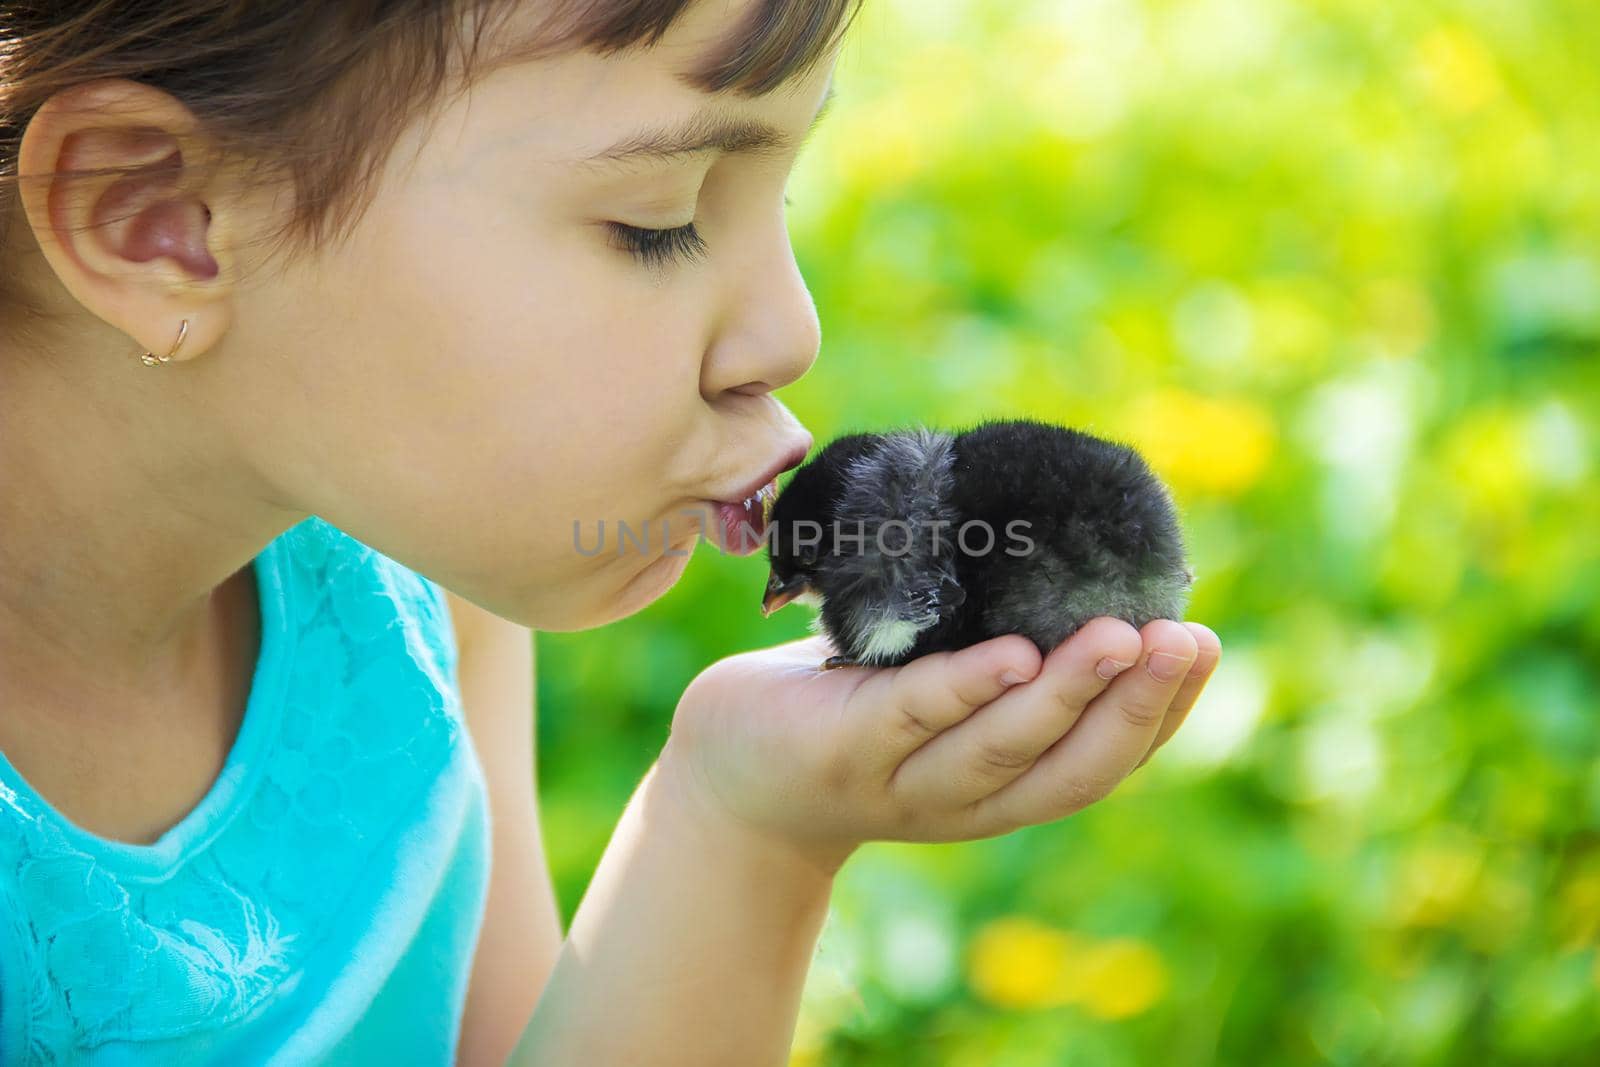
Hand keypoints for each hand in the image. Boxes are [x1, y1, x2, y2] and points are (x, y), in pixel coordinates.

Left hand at [659, 617, 1221, 875]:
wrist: (730, 772)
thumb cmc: (844, 710)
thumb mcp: (931, 686)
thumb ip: (992, 645)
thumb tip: (1064, 553)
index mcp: (1003, 786)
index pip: (1101, 760)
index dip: (1161, 713)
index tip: (1205, 647)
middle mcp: (966, 800)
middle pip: (1071, 765)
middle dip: (1137, 704)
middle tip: (1188, 640)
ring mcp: (902, 781)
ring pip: (1002, 748)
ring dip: (1070, 694)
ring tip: (1123, 638)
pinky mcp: (841, 749)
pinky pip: (913, 716)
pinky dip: (967, 688)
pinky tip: (1013, 655)